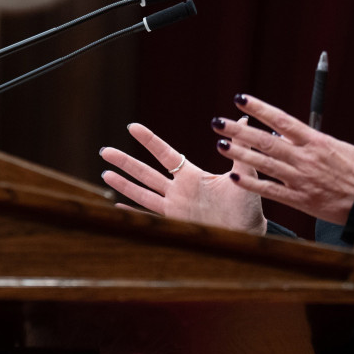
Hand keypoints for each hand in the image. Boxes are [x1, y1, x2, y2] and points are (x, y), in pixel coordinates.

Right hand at [100, 121, 266, 234]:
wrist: (249, 234)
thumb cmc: (248, 204)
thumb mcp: (243, 174)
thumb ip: (239, 149)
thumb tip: (241, 118)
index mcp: (192, 176)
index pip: (165, 155)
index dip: (149, 141)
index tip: (132, 127)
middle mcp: (179, 190)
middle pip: (146, 172)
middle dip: (125, 162)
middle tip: (104, 150)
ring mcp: (175, 208)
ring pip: (142, 193)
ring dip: (123, 184)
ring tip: (104, 174)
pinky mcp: (175, 225)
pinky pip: (149, 218)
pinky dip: (133, 213)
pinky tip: (117, 208)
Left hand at [211, 94, 353, 225]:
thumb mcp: (335, 147)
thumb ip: (310, 140)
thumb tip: (285, 132)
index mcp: (315, 141)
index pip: (281, 119)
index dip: (259, 109)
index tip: (240, 100)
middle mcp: (305, 158)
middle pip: (266, 140)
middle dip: (238, 130)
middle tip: (217, 122)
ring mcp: (301, 179)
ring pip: (264, 164)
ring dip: (239, 154)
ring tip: (220, 144)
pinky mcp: (300, 200)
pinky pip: (270, 190)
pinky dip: (251, 184)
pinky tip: (234, 177)